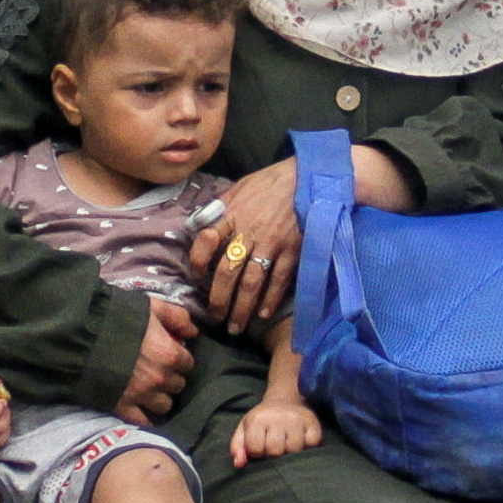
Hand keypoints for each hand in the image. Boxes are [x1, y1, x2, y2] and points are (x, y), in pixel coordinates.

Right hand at [119, 298, 197, 422]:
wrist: (80, 336)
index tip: (168, 354)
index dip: (178, 358)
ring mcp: (143, 396)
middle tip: (156, 370)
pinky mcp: (124, 407)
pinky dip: (144, 417)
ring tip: (148, 389)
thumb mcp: (150, 307)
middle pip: (178, 385)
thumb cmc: (117, 317)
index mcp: (170, 354)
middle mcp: (160, 378)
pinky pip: (143, 421)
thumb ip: (176, 317)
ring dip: (159, 397)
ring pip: (164, 405)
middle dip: (170, 378)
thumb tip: (194, 332)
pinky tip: (140, 409)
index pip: (187, 363)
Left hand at [201, 160, 303, 329]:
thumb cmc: (269, 182)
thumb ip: (221, 209)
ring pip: (251, 282)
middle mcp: (248, 232)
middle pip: (227, 271)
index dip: (197, 260)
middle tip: (215, 318)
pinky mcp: (293, 250)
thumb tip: (200, 227)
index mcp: (231, 214)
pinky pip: (279, 280)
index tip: (196, 277)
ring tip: (235, 327)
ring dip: (241, 308)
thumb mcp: (239, 188)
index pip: (205, 240)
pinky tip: (262, 314)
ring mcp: (272, 243)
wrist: (306, 176)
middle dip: (218, 299)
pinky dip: (270, 299)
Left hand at [230, 399, 321, 471]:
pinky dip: (307, 447)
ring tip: (287, 445)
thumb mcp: (245, 429)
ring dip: (291, 453)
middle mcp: (278, 417)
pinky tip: (301, 442)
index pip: (256, 449)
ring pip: (294, 450)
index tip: (260, 447)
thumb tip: (238, 464)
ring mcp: (297, 420)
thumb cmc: (262, 421)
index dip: (257, 453)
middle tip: (275, 447)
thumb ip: (237, 447)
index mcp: (258, 419)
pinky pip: (312, 444)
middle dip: (274, 455)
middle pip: (276, 451)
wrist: (284, 401)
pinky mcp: (313, 423)